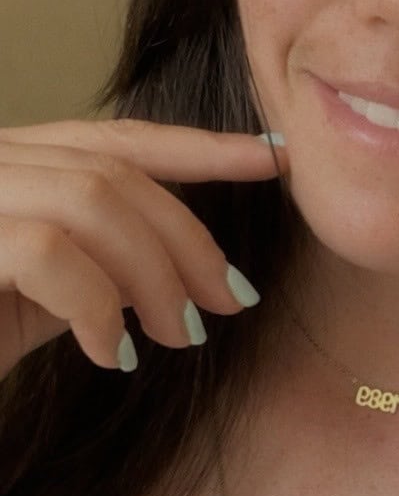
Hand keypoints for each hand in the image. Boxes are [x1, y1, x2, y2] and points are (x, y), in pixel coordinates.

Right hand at [0, 118, 286, 378]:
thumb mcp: (42, 297)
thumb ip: (102, 264)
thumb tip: (177, 267)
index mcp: (17, 163)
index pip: (122, 140)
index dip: (203, 146)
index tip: (275, 155)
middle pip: (117, 172)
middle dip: (189, 239)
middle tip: (233, 299)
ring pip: (94, 203)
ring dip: (157, 276)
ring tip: (180, 335)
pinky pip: (49, 253)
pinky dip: (97, 307)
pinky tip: (113, 354)